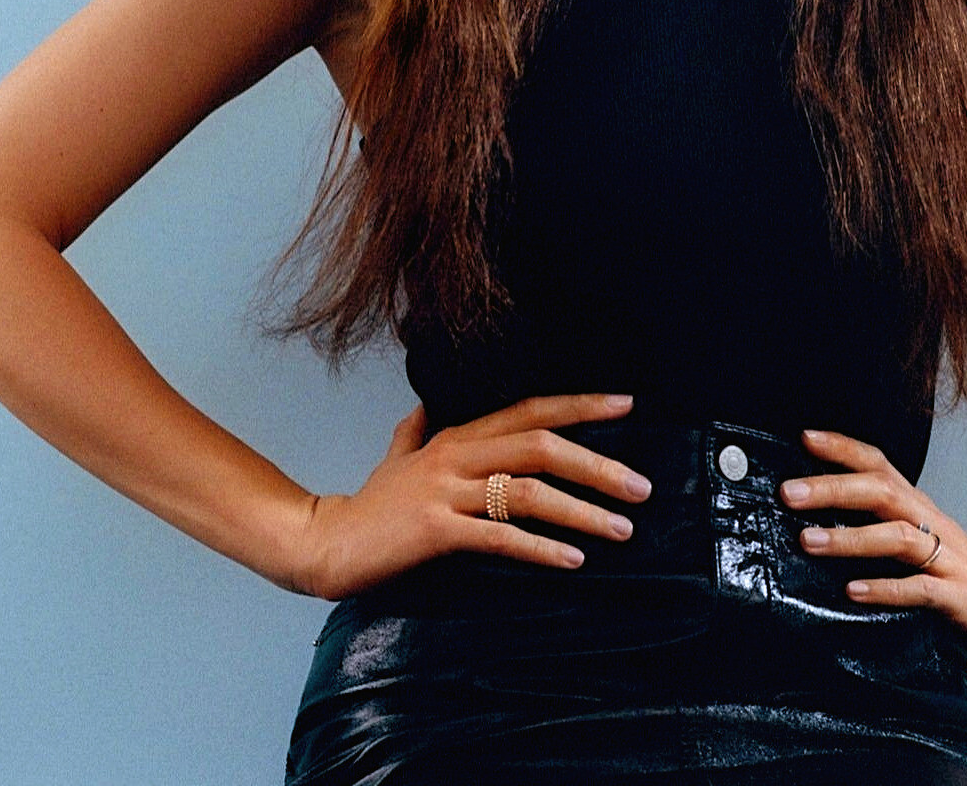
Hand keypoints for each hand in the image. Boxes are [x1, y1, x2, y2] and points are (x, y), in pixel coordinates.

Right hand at [291, 393, 651, 600]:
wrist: (326, 542)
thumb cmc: (370, 504)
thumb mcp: (397, 457)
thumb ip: (415, 430)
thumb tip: (424, 405)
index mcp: (457, 435)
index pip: (530, 410)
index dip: (579, 406)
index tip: (626, 405)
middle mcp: (456, 454)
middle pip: (540, 446)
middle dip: (597, 464)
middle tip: (641, 487)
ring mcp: (446, 491)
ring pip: (526, 491)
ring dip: (581, 510)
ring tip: (621, 529)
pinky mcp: (435, 530)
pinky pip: (499, 538)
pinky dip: (540, 547)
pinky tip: (572, 560)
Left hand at [780, 429, 966, 664]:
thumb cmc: (956, 572)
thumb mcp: (916, 538)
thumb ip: (875, 524)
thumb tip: (814, 516)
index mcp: (916, 505)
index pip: (878, 463)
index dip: (843, 447)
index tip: (805, 438)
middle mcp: (930, 522)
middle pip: (881, 491)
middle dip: (832, 489)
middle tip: (789, 493)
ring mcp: (945, 558)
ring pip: (897, 536)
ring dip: (850, 538)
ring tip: (808, 540)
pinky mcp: (956, 595)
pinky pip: (918, 589)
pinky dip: (885, 588)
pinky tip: (853, 591)